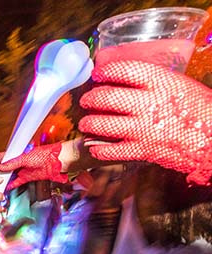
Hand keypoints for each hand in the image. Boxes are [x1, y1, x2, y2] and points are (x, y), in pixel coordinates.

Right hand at [0, 143, 67, 189]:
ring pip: (8, 175)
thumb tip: (2, 167)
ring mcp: (22, 169)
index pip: (0, 157)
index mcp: (17, 154)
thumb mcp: (26, 158)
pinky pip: (16, 182)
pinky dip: (10, 185)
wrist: (58, 161)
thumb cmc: (44, 155)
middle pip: (2, 167)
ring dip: (0, 179)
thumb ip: (13, 163)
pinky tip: (4, 189)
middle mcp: (18, 161)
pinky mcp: (28, 177)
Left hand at [79, 60, 211, 184]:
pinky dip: (98, 149)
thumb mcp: (181, 86)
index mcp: (162, 82)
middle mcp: (149, 103)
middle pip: (107, 97)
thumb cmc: (201, 110)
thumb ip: (155, 82)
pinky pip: (111, 150)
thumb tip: (126, 79)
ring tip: (85, 123)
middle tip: (86, 100)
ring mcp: (144, 128)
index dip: (105, 70)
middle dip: (91, 98)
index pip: (124, 69)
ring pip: (103, 124)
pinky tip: (94, 146)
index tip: (97, 74)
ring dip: (89, 123)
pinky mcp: (142, 150)